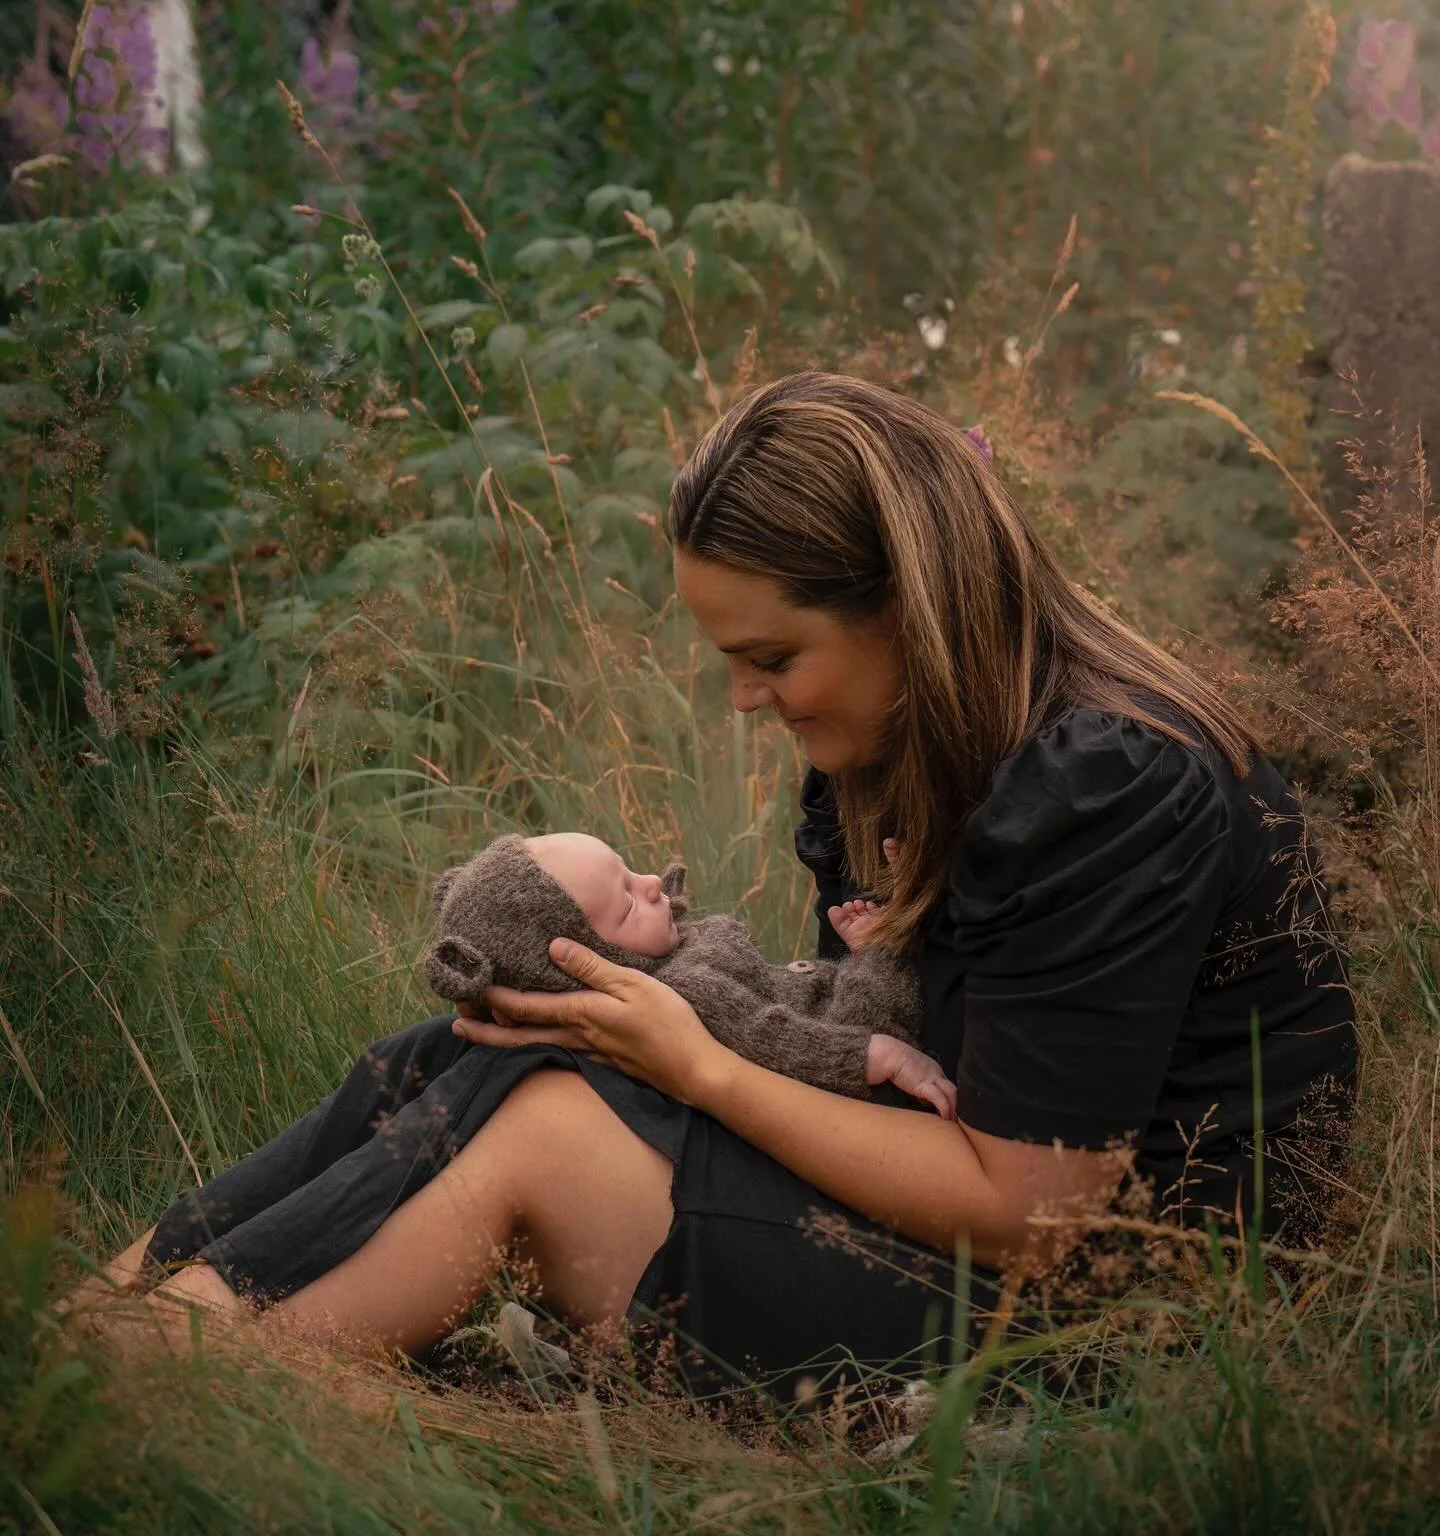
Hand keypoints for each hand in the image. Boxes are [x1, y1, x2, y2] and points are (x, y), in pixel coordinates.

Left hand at [449, 938, 733, 1104]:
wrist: (694, 1071)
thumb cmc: (669, 1023)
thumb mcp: (634, 984)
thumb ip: (593, 967)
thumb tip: (554, 947)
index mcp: (581, 1015)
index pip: (525, 1007)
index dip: (493, 999)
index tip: (467, 988)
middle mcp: (576, 1038)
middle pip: (518, 1036)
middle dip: (484, 1031)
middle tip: (456, 1024)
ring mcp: (588, 1054)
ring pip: (534, 1046)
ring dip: (503, 1040)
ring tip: (479, 1033)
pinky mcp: (601, 1061)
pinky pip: (555, 1051)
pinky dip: (533, 1043)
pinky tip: (534, 1038)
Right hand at [827, 838, 899, 952]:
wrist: (892, 943)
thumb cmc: (901, 914)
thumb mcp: (902, 884)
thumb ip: (897, 863)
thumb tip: (891, 841)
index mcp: (896, 917)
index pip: (884, 907)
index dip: (874, 900)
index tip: (870, 894)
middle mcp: (881, 926)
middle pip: (867, 915)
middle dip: (860, 905)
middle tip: (857, 900)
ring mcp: (867, 933)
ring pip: (854, 921)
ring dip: (850, 910)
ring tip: (851, 904)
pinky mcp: (854, 939)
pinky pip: (842, 927)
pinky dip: (837, 917)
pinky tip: (837, 909)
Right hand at [865, 1035, 956, 1119]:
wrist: (888, 1054)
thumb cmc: (894, 1061)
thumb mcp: (911, 1073)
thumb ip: (918, 1083)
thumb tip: (920, 1098)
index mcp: (933, 1069)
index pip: (947, 1086)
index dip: (950, 1100)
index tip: (951, 1112)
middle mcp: (937, 1072)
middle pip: (954, 1090)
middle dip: (957, 1106)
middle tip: (958, 1121)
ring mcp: (933, 1078)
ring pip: (952, 1094)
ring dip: (954, 1110)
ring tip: (953, 1124)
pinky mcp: (925, 1085)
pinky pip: (940, 1099)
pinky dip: (945, 1110)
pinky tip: (945, 1119)